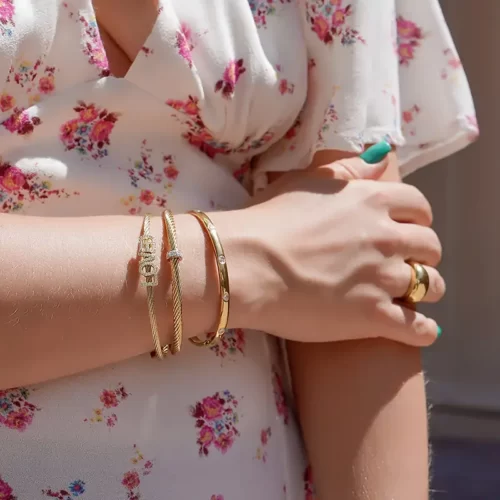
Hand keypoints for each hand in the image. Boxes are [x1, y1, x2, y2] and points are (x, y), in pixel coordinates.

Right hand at [233, 143, 444, 345]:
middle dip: (421, 254)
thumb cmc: (268, 220)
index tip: (406, 228)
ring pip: (431, 285)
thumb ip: (347, 169)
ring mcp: (383, 278)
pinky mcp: (373, 316)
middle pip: (430, 246)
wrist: (247, 264)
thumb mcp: (306, 181)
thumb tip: (380, 156)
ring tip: (411, 296)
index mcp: (372, 200)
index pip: (419, 206)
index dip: (416, 219)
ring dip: (425, 289)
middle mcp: (386, 236)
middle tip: (404, 263)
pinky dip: (423, 331)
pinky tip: (420, 331)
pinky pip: (417, 328)